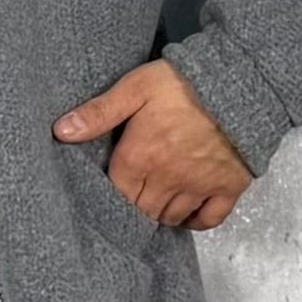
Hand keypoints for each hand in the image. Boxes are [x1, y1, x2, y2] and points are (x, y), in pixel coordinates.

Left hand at [52, 59, 254, 231]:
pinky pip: (209, 219)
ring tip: (158, 202)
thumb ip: (99, 112)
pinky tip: (189, 212)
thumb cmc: (183, 82)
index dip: (112, 196)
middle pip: (142, 211)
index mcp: (140, 158)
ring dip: (161, 214)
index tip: (114, 189)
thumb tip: (60, 131)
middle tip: (135, 197)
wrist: (240, 81)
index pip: (116, 194)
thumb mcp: (135, 88)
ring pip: (172, 218)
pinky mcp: (228, 187)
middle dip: (135, 208)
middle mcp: (167, 180)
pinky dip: (196, 221)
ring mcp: (199, 187)